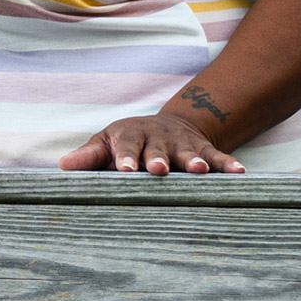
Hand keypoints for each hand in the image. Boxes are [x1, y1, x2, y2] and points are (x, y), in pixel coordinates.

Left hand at [57, 108, 244, 175]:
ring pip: (189, 153)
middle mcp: (157, 139)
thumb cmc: (128, 142)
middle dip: (158, 159)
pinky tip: (239, 174)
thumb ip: (88, 158)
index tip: (125, 171)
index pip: (125, 148)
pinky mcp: (203, 149)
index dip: (126, 158)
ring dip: (194, 161)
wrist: (167, 126)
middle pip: (157, 150)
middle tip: (158, 170)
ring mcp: (182, 145)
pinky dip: (227, 164)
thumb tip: (62, 166)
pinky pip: (217, 156)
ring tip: (199, 171)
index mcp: (129, 136)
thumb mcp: (106, 144)